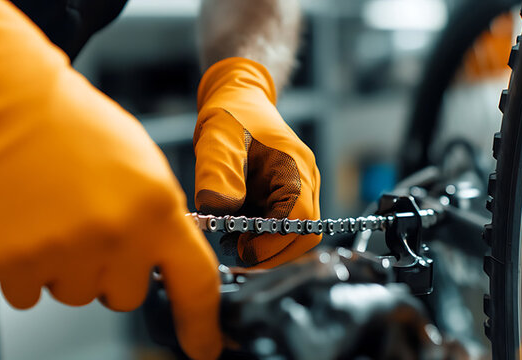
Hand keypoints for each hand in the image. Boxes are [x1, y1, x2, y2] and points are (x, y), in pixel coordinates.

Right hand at [0, 0, 220, 356]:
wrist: (7, 100)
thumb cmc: (75, 126)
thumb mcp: (142, 165)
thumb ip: (158, 217)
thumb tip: (164, 261)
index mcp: (157, 208)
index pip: (195, 283)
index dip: (202, 325)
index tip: (205, 348)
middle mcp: (117, 236)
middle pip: (125, 296)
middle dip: (110, 270)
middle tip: (89, 222)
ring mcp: (65, 251)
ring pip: (75, 295)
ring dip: (65, 267)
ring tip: (53, 214)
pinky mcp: (16, 261)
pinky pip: (29, 294)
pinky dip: (24, 268)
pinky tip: (24, 224)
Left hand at [194, 57, 319, 268]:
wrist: (237, 96)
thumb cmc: (230, 113)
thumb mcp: (217, 139)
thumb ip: (218, 174)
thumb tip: (221, 211)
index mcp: (294, 166)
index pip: (300, 220)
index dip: (273, 242)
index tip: (242, 249)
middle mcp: (304, 180)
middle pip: (304, 234)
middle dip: (271, 252)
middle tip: (235, 254)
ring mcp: (299, 188)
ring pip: (295, 235)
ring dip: (266, 247)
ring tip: (231, 243)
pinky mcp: (285, 194)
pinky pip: (282, 226)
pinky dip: (261, 237)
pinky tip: (235, 232)